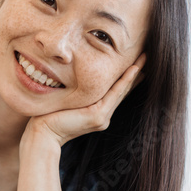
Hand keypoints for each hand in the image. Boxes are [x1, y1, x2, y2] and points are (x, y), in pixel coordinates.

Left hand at [23, 53, 145, 148]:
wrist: (42, 133)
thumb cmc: (48, 116)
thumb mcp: (67, 101)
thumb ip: (77, 93)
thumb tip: (74, 76)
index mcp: (97, 113)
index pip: (115, 92)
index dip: (127, 77)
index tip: (136, 63)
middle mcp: (103, 116)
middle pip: (123, 90)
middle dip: (136, 72)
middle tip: (147, 56)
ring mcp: (102, 117)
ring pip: (122, 89)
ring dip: (135, 73)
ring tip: (145, 58)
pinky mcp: (97, 116)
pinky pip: (115, 93)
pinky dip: (125, 80)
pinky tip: (133, 68)